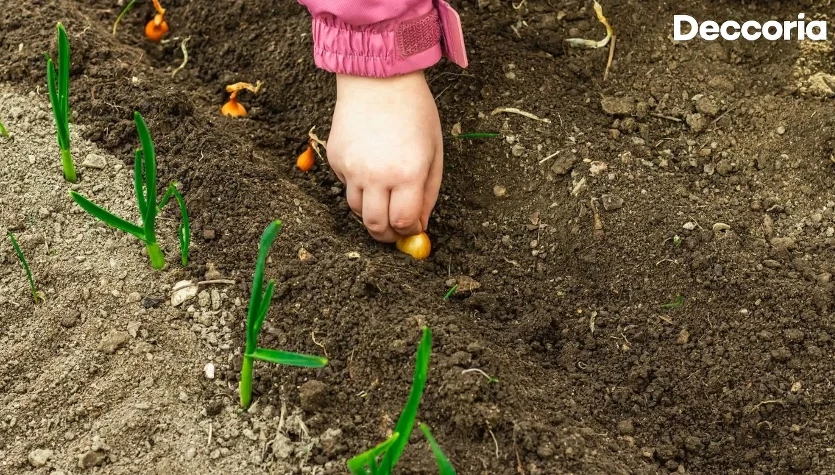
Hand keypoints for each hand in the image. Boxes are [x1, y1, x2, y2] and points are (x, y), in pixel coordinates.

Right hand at [327, 71, 442, 242]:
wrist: (378, 79)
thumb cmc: (414, 111)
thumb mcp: (434, 152)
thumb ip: (428, 193)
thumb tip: (418, 225)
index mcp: (408, 174)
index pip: (403, 223)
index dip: (409, 231)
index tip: (412, 229)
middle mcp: (377, 176)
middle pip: (376, 226)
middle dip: (387, 234)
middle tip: (394, 231)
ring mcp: (352, 169)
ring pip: (358, 210)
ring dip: (372, 212)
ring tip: (384, 200)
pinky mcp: (335, 160)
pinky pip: (346, 186)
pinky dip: (358, 187)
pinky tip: (369, 167)